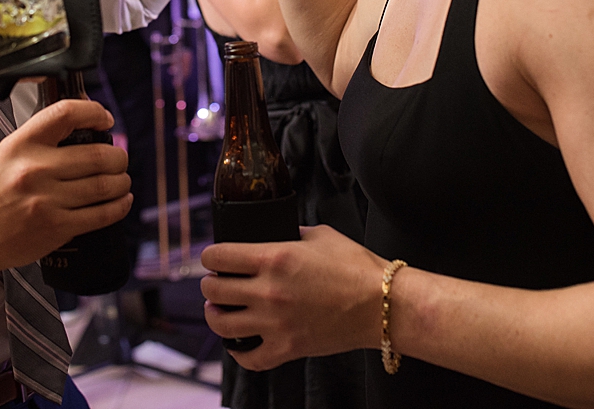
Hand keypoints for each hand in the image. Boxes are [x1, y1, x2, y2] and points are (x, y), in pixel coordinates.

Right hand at [0, 99, 130, 277]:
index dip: (94, 111)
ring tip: (121, 179)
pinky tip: (121, 200)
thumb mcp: (8, 154)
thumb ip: (42, 138)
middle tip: (119, 158)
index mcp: (21, 144)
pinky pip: (101, 214)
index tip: (105, 119)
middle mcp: (34, 169)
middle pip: (97, 154)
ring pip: (105, 185)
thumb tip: (83, 120)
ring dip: (121, 181)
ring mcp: (46, 200)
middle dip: (118, 156)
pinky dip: (119, 206)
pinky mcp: (56, 227)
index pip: (65, 113)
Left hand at [200, 225, 382, 370]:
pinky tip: (237, 342)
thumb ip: (289, 235)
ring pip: (222, 324)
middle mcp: (269, 291)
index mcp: (274, 257)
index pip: (219, 257)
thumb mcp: (319, 235)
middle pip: (214, 290)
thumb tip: (273, 237)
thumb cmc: (356, 267)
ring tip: (218, 310)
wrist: (383, 304)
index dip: (209, 256)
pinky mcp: (288, 348)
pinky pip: (249, 358)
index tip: (212, 258)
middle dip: (209, 284)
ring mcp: (276, 323)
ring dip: (215, 315)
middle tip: (214, 282)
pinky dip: (238, 351)